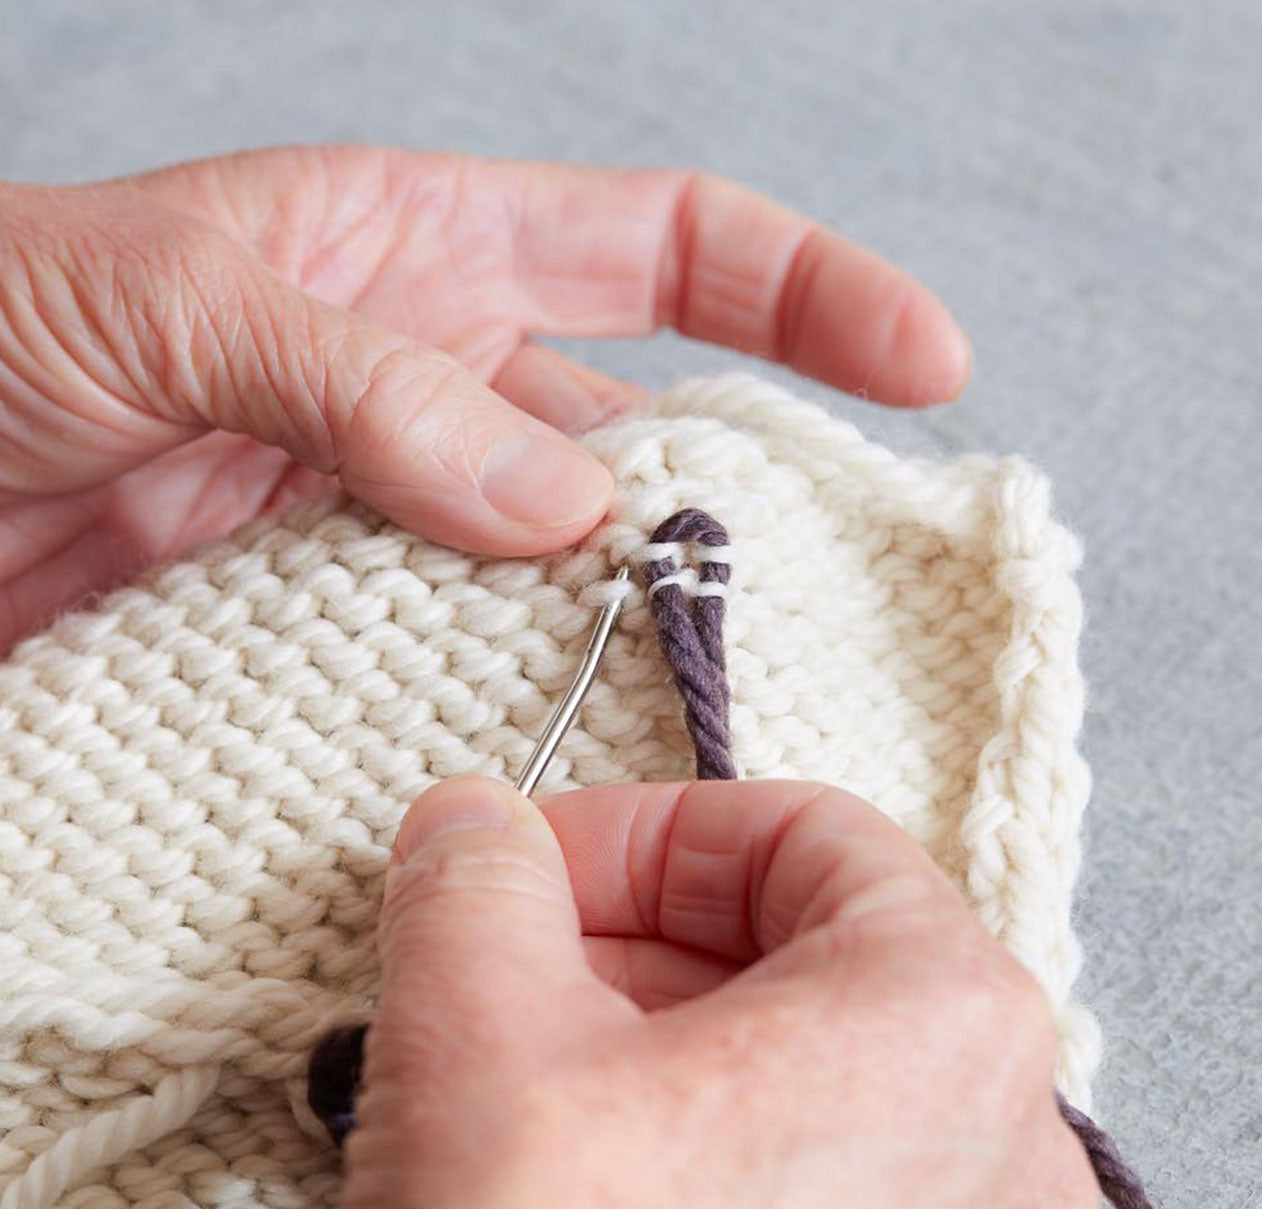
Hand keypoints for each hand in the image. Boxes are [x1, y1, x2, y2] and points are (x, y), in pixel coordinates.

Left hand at [0, 147, 970, 651]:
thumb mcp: (174, 296)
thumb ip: (375, 387)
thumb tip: (560, 503)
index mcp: (416, 253)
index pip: (663, 246)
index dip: (806, 290)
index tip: (922, 359)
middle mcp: (424, 383)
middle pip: (631, 432)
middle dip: (722, 499)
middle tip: (795, 595)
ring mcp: (380, 511)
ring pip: (550, 567)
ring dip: (611, 622)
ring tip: (686, 693)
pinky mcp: (318, 616)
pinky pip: (448, 653)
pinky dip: (503, 696)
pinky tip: (545, 743)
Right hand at [341, 776, 1097, 1208]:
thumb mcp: (473, 1035)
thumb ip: (478, 879)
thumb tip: (473, 823)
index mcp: (944, 1018)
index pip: (800, 833)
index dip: (645, 831)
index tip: (531, 864)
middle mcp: (996, 1139)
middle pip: (795, 945)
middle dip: (623, 934)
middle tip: (496, 961)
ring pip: (787, 1062)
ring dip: (636, 1034)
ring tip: (506, 1069)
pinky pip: (795, 1172)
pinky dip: (679, 1137)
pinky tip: (564, 1173)